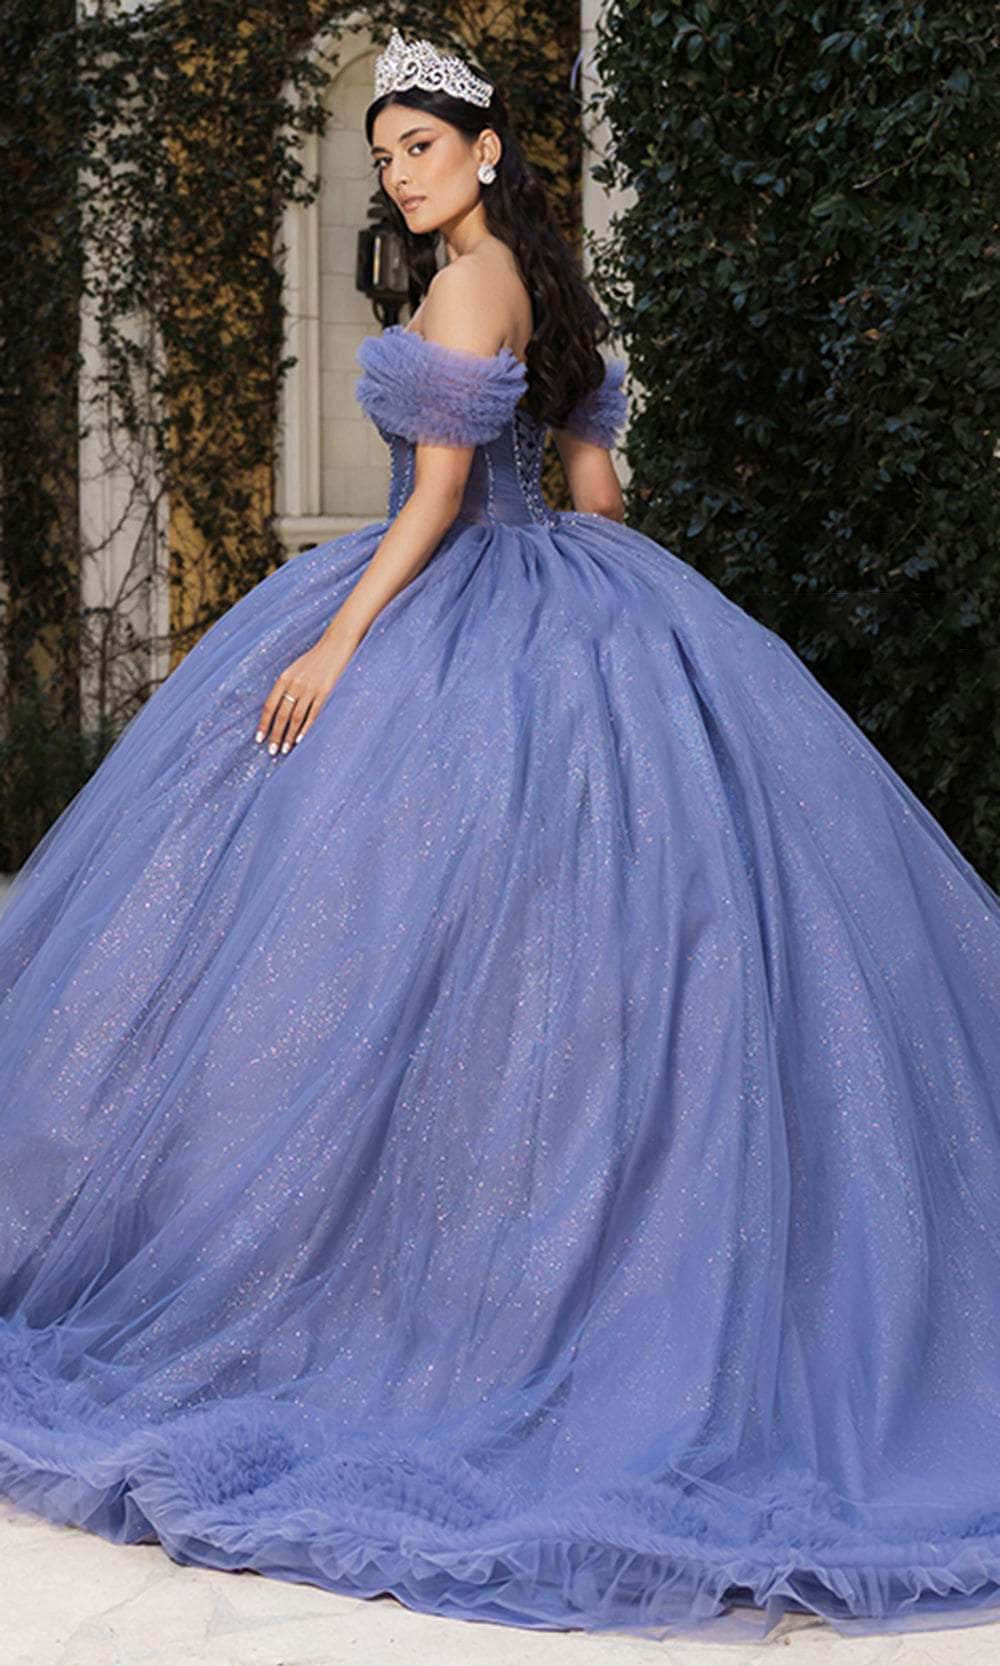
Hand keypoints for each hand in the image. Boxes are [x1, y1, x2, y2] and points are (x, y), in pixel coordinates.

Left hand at [254, 630, 358, 755]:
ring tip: (285, 749)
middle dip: (276, 735)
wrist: (336, 645)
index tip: (259, 739)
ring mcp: (310, 689)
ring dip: (290, 736)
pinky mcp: (325, 692)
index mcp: (284, 678)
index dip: (264, 723)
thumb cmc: (315, 659)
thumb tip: (278, 709)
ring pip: (296, 717)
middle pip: (282, 715)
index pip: (270, 705)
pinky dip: (306, 728)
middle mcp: (295, 684)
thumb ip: (287, 686)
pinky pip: (313, 714)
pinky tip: (301, 740)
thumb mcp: (296, 669)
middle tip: (272, 751)